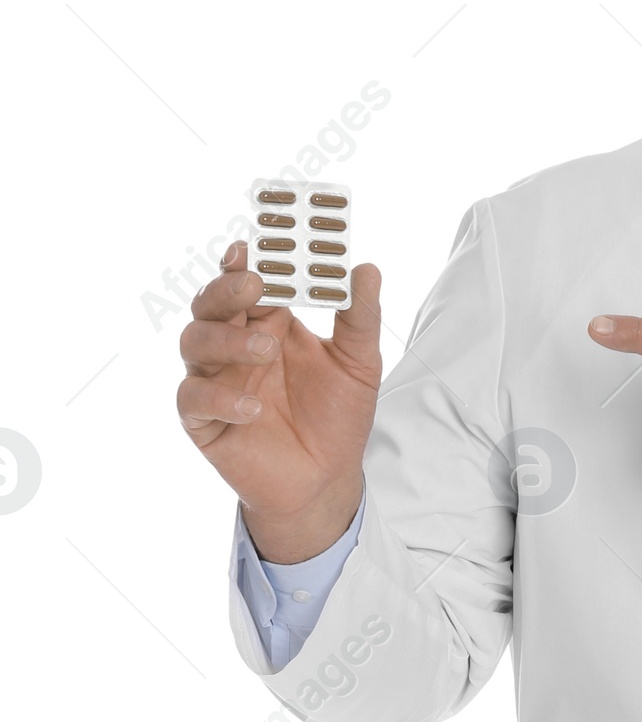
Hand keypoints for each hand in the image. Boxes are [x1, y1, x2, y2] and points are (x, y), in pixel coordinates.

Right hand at [176, 240, 381, 560]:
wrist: (326, 480)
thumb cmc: (337, 417)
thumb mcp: (359, 363)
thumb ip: (360, 317)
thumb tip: (366, 268)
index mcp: (267, 322)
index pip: (247, 279)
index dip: (245, 258)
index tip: (254, 242)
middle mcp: (234, 344)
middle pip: (211, 302)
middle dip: (227, 288)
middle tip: (253, 284)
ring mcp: (215, 379)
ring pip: (195, 342)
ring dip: (227, 341)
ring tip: (267, 352)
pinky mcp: (204, 420)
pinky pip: (194, 398)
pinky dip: (220, 398)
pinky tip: (253, 407)